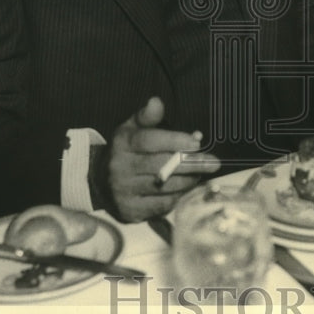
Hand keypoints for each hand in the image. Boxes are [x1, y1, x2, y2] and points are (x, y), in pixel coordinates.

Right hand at [105, 97, 220, 221]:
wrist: (100, 181)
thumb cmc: (126, 150)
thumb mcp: (133, 128)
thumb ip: (148, 116)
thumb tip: (157, 102)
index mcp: (122, 143)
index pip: (149, 141)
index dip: (174, 140)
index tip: (197, 142)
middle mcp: (120, 168)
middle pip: (161, 166)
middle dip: (191, 164)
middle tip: (213, 162)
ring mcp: (123, 192)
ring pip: (164, 187)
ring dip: (188, 180)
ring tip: (201, 173)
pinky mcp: (130, 211)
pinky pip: (162, 205)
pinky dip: (178, 196)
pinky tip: (185, 188)